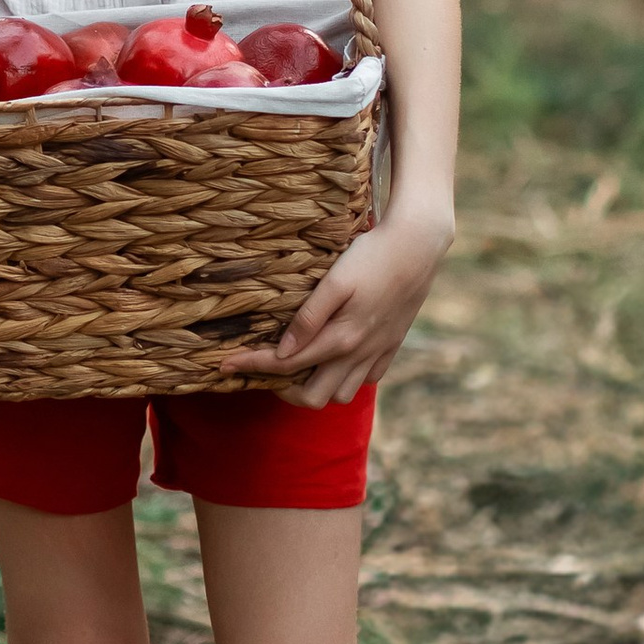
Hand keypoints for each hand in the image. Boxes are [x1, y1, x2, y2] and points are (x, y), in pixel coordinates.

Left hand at [220, 207, 452, 407]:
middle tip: (266, 369)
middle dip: (284, 391)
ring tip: (300, 365)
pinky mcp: (392, 345)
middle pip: (314, 398)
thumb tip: (282, 353)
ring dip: (317, 387)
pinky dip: (347, 378)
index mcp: (340, 338)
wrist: (419, 246)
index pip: (285, 365)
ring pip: (342, 395)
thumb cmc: (371, 256)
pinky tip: (336, 358)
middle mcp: (358, 353)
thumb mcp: (335, 282)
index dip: (251, 366)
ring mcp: (377, 352)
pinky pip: (368, 379)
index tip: (223, 365)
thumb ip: (308, 319)